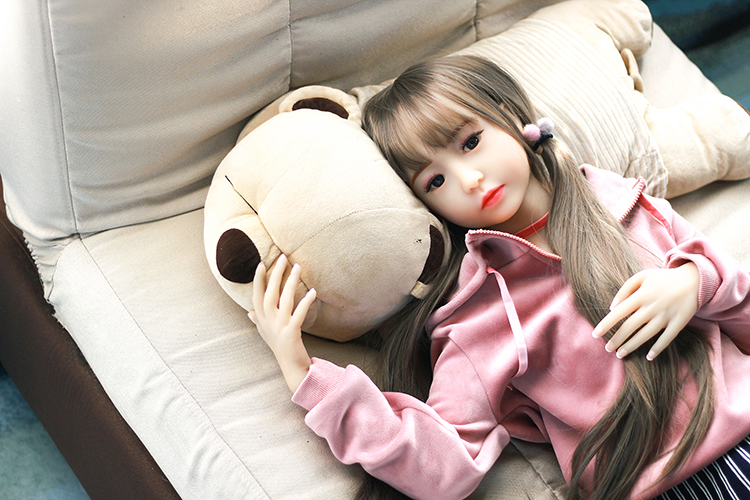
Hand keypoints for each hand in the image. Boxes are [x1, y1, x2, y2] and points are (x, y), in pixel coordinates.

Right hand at [249, 254, 315, 391]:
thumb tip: (249, 312)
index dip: (258, 279)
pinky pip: (299, 314)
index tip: (262, 263)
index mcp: (261, 319)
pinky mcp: (291, 333)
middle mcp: (268, 321)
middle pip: (270, 293)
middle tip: (282, 258)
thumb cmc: (279, 346)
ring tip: (297, 267)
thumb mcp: (265, 332)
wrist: (291, 366)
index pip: (257, 295)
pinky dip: (305, 302)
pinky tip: (312, 291)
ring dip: (290, 281)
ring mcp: (279, 327)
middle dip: (275, 274)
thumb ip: (258, 320)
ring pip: (284, 299)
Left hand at [592, 263, 698, 360]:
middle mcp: (652, 307)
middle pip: (630, 327)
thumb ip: (624, 289)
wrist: (694, 279)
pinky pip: (667, 338)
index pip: (619, 312)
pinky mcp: (679, 322)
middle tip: (607, 348)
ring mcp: (666, 315)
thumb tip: (611, 307)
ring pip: (645, 335)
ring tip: (620, 354)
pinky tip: (648, 357)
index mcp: (641, 295)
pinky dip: (657, 348)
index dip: (606, 324)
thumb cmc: (663, 278)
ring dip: (631, 346)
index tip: (595, 334)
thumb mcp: (642, 276)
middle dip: (617, 339)